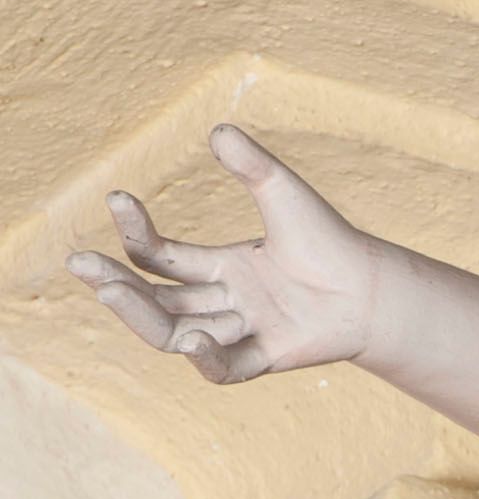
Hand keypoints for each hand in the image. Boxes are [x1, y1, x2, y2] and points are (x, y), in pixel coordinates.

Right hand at [67, 125, 376, 384]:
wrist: (377, 286)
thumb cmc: (331, 240)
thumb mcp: (284, 194)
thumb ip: (251, 166)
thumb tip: (218, 129)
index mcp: (222, 267)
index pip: (161, 258)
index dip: (136, 233)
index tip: (118, 199)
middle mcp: (227, 302)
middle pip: (158, 301)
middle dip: (117, 286)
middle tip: (81, 266)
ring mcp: (245, 332)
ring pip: (178, 334)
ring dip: (146, 316)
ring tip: (114, 293)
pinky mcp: (269, 357)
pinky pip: (227, 369)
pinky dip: (208, 358)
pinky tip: (194, 340)